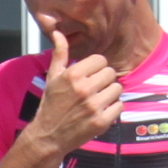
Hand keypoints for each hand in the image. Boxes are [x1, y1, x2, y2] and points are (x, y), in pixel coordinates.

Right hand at [25, 31, 122, 156]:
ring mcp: (94, 106)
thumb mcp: (53, 77)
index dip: (97, 68)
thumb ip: (60, 53)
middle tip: (94, 90)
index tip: (90, 76)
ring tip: (97, 100)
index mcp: (73, 74)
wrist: (48, 136)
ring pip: (117, 89)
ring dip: (110, 94)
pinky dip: (113, 109)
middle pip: (111, 74)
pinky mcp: (101, 121)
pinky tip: (100, 111)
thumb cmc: (51, 104)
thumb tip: (58, 32)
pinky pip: (119, 106)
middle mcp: (84, 88)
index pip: (101, 60)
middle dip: (104, 81)